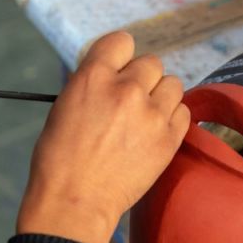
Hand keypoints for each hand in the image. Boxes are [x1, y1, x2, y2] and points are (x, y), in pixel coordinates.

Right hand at [17, 32, 188, 242]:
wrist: (75, 201)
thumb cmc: (59, 158)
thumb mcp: (65, 106)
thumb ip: (92, 84)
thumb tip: (113, 75)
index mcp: (93, 77)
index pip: (122, 41)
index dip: (121, 56)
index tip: (119, 70)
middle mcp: (126, 89)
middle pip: (151, 63)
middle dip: (141, 79)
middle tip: (130, 102)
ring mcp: (151, 114)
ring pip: (172, 84)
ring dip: (161, 96)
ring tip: (145, 118)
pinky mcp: (168, 139)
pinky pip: (183, 111)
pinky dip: (172, 118)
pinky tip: (155, 132)